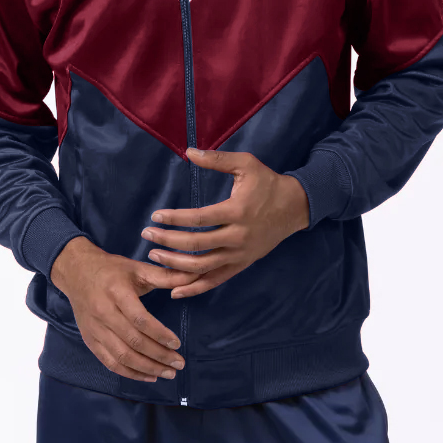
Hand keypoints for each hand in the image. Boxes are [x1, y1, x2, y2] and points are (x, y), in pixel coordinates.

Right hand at [50, 236, 189, 381]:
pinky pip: (109, 362)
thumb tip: (194, 276)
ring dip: (147, 368)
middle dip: (158, 356)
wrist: (76, 271)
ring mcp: (95, 329)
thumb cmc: (111, 270)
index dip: (159, 334)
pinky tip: (148, 376)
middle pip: (133, 342)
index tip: (177, 344)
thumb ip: (165, 276)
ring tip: (168, 373)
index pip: (139, 319)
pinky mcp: (90, 340)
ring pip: (121, 356)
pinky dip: (130, 373)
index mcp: (116, 292)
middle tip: (179, 364)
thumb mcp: (137, 268)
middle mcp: (103, 313)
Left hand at [140, 148, 310, 297]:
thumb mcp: (246, 164)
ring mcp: (240, 255)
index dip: (175, 219)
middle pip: (197, 245)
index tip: (155, 216)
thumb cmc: (267, 183)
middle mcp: (238, 237)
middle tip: (147, 235)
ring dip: (175, 265)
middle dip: (167, 242)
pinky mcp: (241, 265)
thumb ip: (217, 160)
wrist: (295, 207)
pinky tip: (175, 291)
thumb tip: (189, 151)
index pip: (199, 219)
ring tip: (154, 256)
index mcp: (237, 211)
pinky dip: (195, 288)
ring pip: (203, 267)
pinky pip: (216, 280)